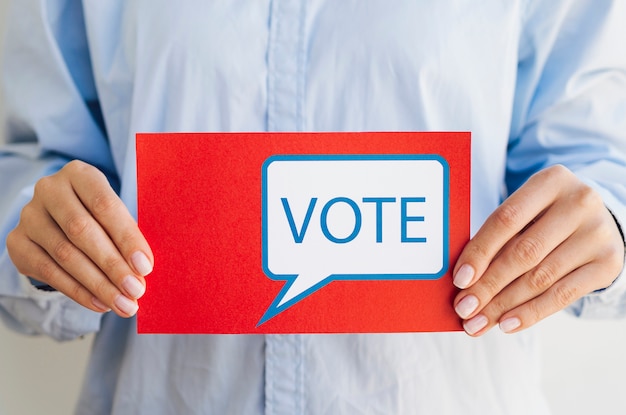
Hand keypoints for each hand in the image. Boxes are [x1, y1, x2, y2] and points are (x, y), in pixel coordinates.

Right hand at [6, 160, 152, 317]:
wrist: (60, 217)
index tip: (145, 267)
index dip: (126, 238)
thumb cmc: (100, 215)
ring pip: (65, 255)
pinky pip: (49, 272)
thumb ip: (127, 234)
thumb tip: (141, 269)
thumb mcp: (116, 214)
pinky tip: (100, 303)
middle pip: (82, 231)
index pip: (104, 205)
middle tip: (135, 291)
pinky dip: (78, 291)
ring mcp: (29, 215)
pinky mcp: (17, 242)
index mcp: (80, 174)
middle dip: (113, 265)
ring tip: (123, 304)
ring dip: (98, 284)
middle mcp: (49, 190)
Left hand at [452, 165, 624, 335]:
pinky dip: (531, 313)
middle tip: (464, 308)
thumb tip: (463, 281)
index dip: (479, 252)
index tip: (459, 280)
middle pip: (523, 252)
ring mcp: (597, 233)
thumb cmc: (544, 217)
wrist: (596, 220)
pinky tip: (507, 324)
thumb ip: (496, 237)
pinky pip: (563, 295)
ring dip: (504, 305)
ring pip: (541, 278)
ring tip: (478, 322)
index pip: (505, 219)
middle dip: (488, 285)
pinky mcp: (608, 263)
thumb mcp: (524, 212)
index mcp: (551, 181)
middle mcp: (579, 203)